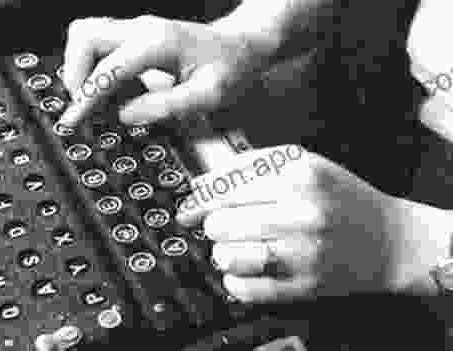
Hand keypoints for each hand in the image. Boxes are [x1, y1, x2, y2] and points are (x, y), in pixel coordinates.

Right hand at [57, 15, 278, 126]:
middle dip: (75, 75)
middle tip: (83, 108)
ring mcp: (135, 28)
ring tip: (92, 99)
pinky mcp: (133, 35)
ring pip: (85, 34)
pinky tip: (107, 89)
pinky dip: (90, 65)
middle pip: (84, 37)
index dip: (86, 97)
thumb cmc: (229, 70)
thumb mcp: (209, 96)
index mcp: (158, 42)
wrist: (242, 47)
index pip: (107, 68)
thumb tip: (125, 115)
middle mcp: (142, 28)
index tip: (74, 121)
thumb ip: (167, 106)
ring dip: (79, 67)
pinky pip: (97, 42)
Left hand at [176, 145, 451, 302]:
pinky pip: (243, 287)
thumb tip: (198, 186)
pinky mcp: (304, 285)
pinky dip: (234, 280)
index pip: (224, 187)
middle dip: (215, 224)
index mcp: (297, 173)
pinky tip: (245, 271)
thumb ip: (251, 166)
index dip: (198, 199)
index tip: (188, 208)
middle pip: (219, 222)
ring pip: (225, 254)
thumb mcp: (303, 164)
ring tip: (237, 248)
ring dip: (223, 252)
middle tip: (227, 226)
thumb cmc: (339, 198)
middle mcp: (299, 211)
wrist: (392, 240)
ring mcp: (302, 251)